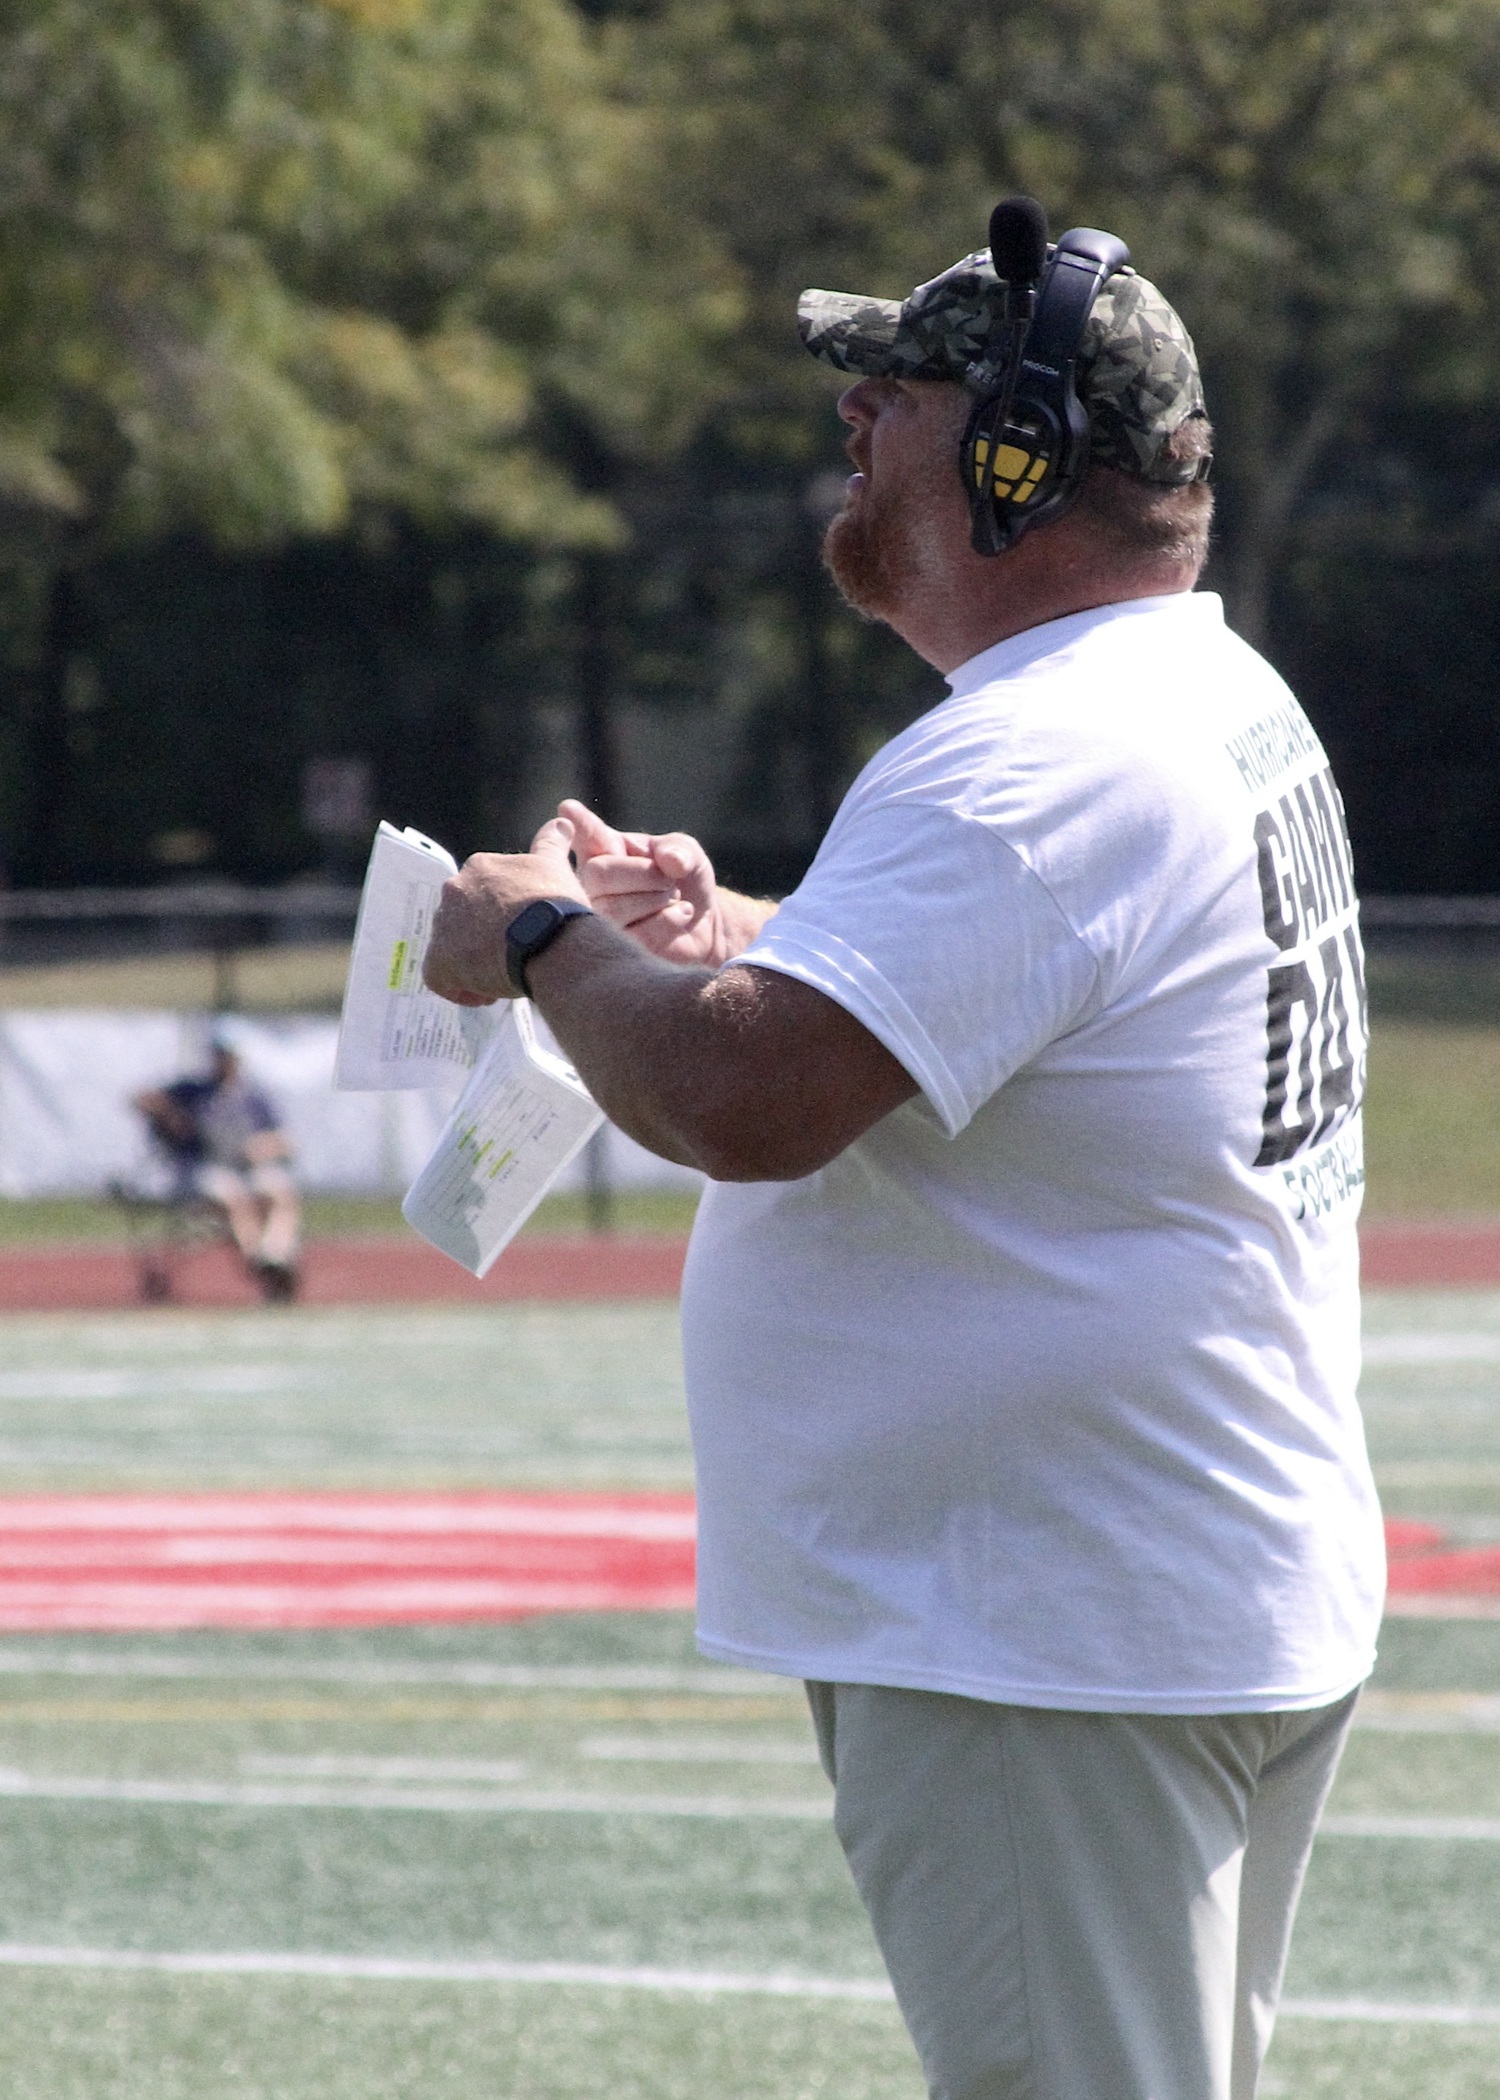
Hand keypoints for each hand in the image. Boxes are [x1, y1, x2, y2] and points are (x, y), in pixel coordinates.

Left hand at [423, 816, 588, 1005]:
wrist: (551, 939)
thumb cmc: (557, 904)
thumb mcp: (556, 867)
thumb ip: (552, 843)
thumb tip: (563, 821)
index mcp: (479, 868)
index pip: (480, 894)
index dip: (499, 916)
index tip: (519, 929)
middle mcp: (454, 891)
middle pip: (462, 921)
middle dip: (483, 938)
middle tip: (512, 953)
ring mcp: (445, 925)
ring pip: (451, 949)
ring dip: (473, 963)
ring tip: (504, 974)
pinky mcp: (440, 959)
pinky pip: (440, 978)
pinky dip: (460, 988)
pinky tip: (488, 992)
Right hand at [559, 798, 725, 965]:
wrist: (704, 923)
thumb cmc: (684, 881)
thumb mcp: (687, 855)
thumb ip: (679, 850)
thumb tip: (669, 860)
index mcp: (603, 850)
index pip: (585, 835)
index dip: (578, 825)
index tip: (568, 809)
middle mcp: (591, 884)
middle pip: (598, 873)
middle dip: (643, 874)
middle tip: (669, 880)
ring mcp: (598, 919)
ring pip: (613, 908)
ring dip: (656, 898)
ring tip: (673, 897)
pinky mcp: (614, 950)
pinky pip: (637, 934)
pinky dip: (669, 920)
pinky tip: (679, 916)